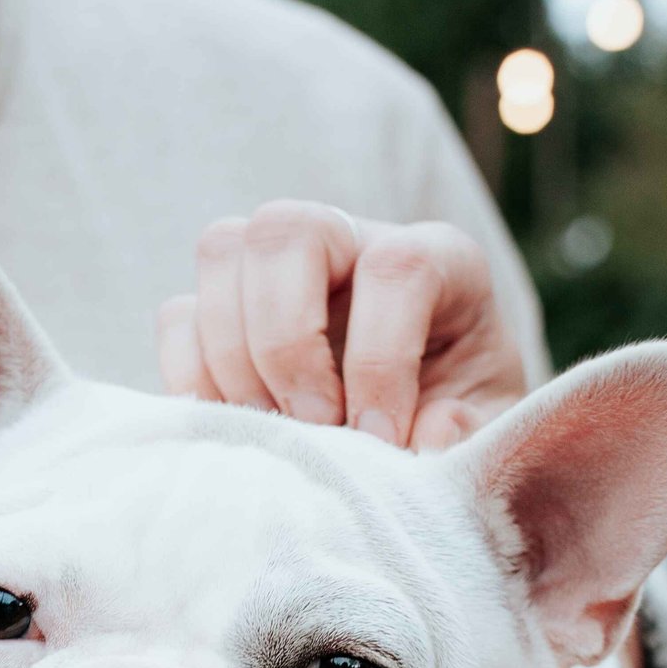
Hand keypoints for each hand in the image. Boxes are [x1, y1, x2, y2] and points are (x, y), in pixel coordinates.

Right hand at [159, 201, 527, 450]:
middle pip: (287, 229)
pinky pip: (179, 314)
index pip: (397, 267)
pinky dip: (191, 376)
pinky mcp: (227, 309)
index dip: (381, 357)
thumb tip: (429, 436)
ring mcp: (280, 269)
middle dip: (288, 340)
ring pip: (222, 252)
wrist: (422, 427)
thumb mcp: (487, 431)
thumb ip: (470, 435)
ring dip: (233, 357)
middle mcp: (352, 241)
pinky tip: (236, 430)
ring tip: (275, 432)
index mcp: (438, 259)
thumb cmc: (461, 417)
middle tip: (312, 426)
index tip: (380, 439)